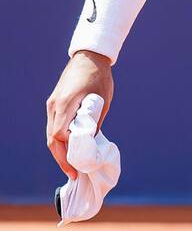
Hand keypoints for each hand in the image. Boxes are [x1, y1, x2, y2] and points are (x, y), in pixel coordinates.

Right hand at [46, 52, 112, 180]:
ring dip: (59, 151)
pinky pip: (54, 126)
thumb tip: (92, 144)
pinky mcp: (54, 103)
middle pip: (52, 139)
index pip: (60, 135)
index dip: (67, 152)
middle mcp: (55, 105)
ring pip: (50, 134)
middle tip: (73, 174)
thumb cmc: (100, 77)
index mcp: (66, 104)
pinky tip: (69, 149)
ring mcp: (52, 104)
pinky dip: (60, 140)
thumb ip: (95, 122)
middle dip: (61, 158)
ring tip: (71, 166)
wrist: (89, 56)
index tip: (77, 164)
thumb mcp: (103, 101)